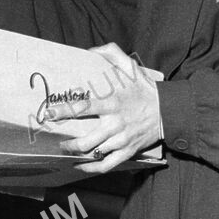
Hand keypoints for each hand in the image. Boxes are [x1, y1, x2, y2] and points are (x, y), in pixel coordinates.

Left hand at [47, 43, 161, 173]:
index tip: (49, 112)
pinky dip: (90, 168)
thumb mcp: (131, 67)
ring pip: (94, 154)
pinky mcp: (127, 151)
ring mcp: (121, 140)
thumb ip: (112, 54)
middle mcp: (115, 124)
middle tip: (56, 140)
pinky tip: (80, 165)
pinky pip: (106, 165)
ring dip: (76, 155)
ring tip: (66, 151)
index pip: (83, 107)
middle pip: (85, 140)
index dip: (64, 111)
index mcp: (113, 102)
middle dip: (68, 143)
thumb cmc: (146, 90)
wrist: (168, 112)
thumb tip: (92, 50)